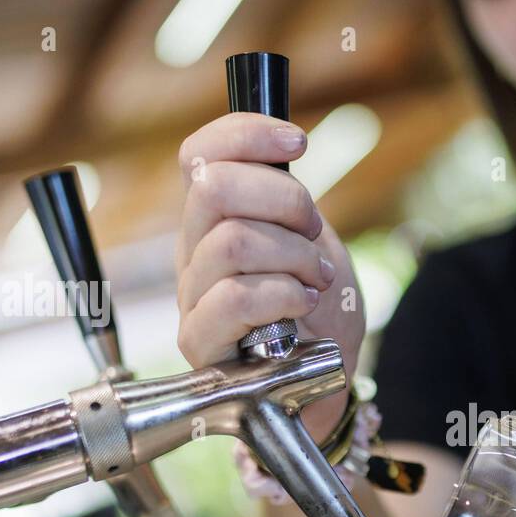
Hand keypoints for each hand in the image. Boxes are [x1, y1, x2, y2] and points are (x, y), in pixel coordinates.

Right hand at [175, 112, 363, 438]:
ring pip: (231, 242)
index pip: (201, 152)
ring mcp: (191, 295)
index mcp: (213, 218)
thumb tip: (284, 143)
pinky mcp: (199, 341)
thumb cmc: (318, 314)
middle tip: (315, 235)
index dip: (247, 134)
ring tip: (316, 280)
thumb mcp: (313, 242)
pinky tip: (303, 306)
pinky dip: (283, 295)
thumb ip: (288, 200)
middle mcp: (192, 250)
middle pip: (212, 188)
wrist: (323, 382)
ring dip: (294, 257)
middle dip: (284, 201)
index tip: (300, 143)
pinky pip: (234, 298)